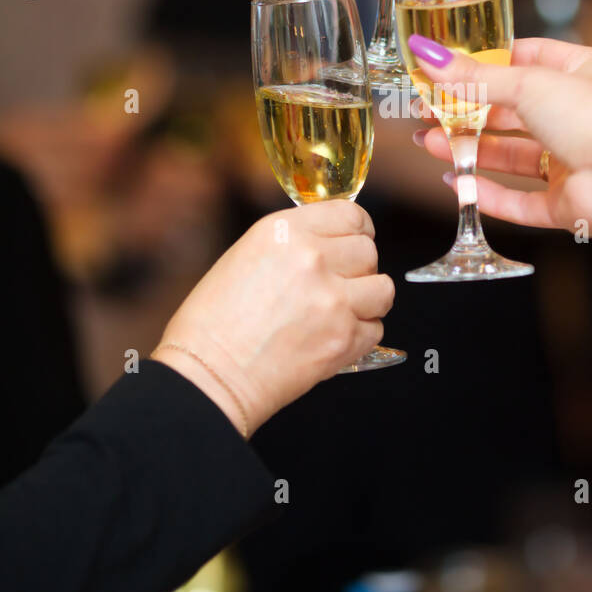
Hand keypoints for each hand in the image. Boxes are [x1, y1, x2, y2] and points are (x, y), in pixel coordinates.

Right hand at [152, 201, 394, 433]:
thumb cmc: (213, 324)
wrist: (208, 377)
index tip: (357, 241)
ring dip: (368, 302)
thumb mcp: (246, 256)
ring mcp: (332, 299)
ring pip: (383, 289)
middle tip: (339, 286)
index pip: (350, 214)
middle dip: (359, 269)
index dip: (359, 231)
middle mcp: (312, 258)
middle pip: (369, 252)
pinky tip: (330, 339)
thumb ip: (293, 243)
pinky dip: (360, 337)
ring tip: (340, 314)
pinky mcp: (344, 338)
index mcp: (284, 231)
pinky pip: (376, 329)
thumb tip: (330, 243)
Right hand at [409, 35, 591, 234]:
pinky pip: (521, 200)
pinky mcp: (566, 203)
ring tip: (430, 145)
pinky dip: (488, 194)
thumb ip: (475, 77)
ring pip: (513, 156)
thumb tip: (428, 56)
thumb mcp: (528, 83)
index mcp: (582, 73)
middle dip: (468, 112)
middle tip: (427, 112)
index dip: (487, 63)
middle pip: (513, 112)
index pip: (528, 60)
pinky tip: (457, 184)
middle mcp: (579, 117)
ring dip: (470, 150)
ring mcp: (573, 161)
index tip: (449, 67)